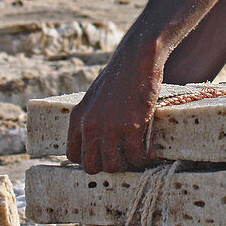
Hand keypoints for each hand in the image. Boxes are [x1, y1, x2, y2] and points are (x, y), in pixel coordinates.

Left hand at [66, 26, 165, 171]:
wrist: (137, 59)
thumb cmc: (121, 75)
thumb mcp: (96, 97)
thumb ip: (92, 117)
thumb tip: (100, 136)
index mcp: (78, 118)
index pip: (73, 155)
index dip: (91, 158)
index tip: (106, 154)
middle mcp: (89, 126)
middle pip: (91, 166)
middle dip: (109, 164)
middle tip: (125, 156)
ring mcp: (109, 129)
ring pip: (114, 166)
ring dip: (128, 164)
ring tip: (139, 154)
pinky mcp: (130, 128)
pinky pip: (136, 157)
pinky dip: (145, 158)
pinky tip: (151, 150)